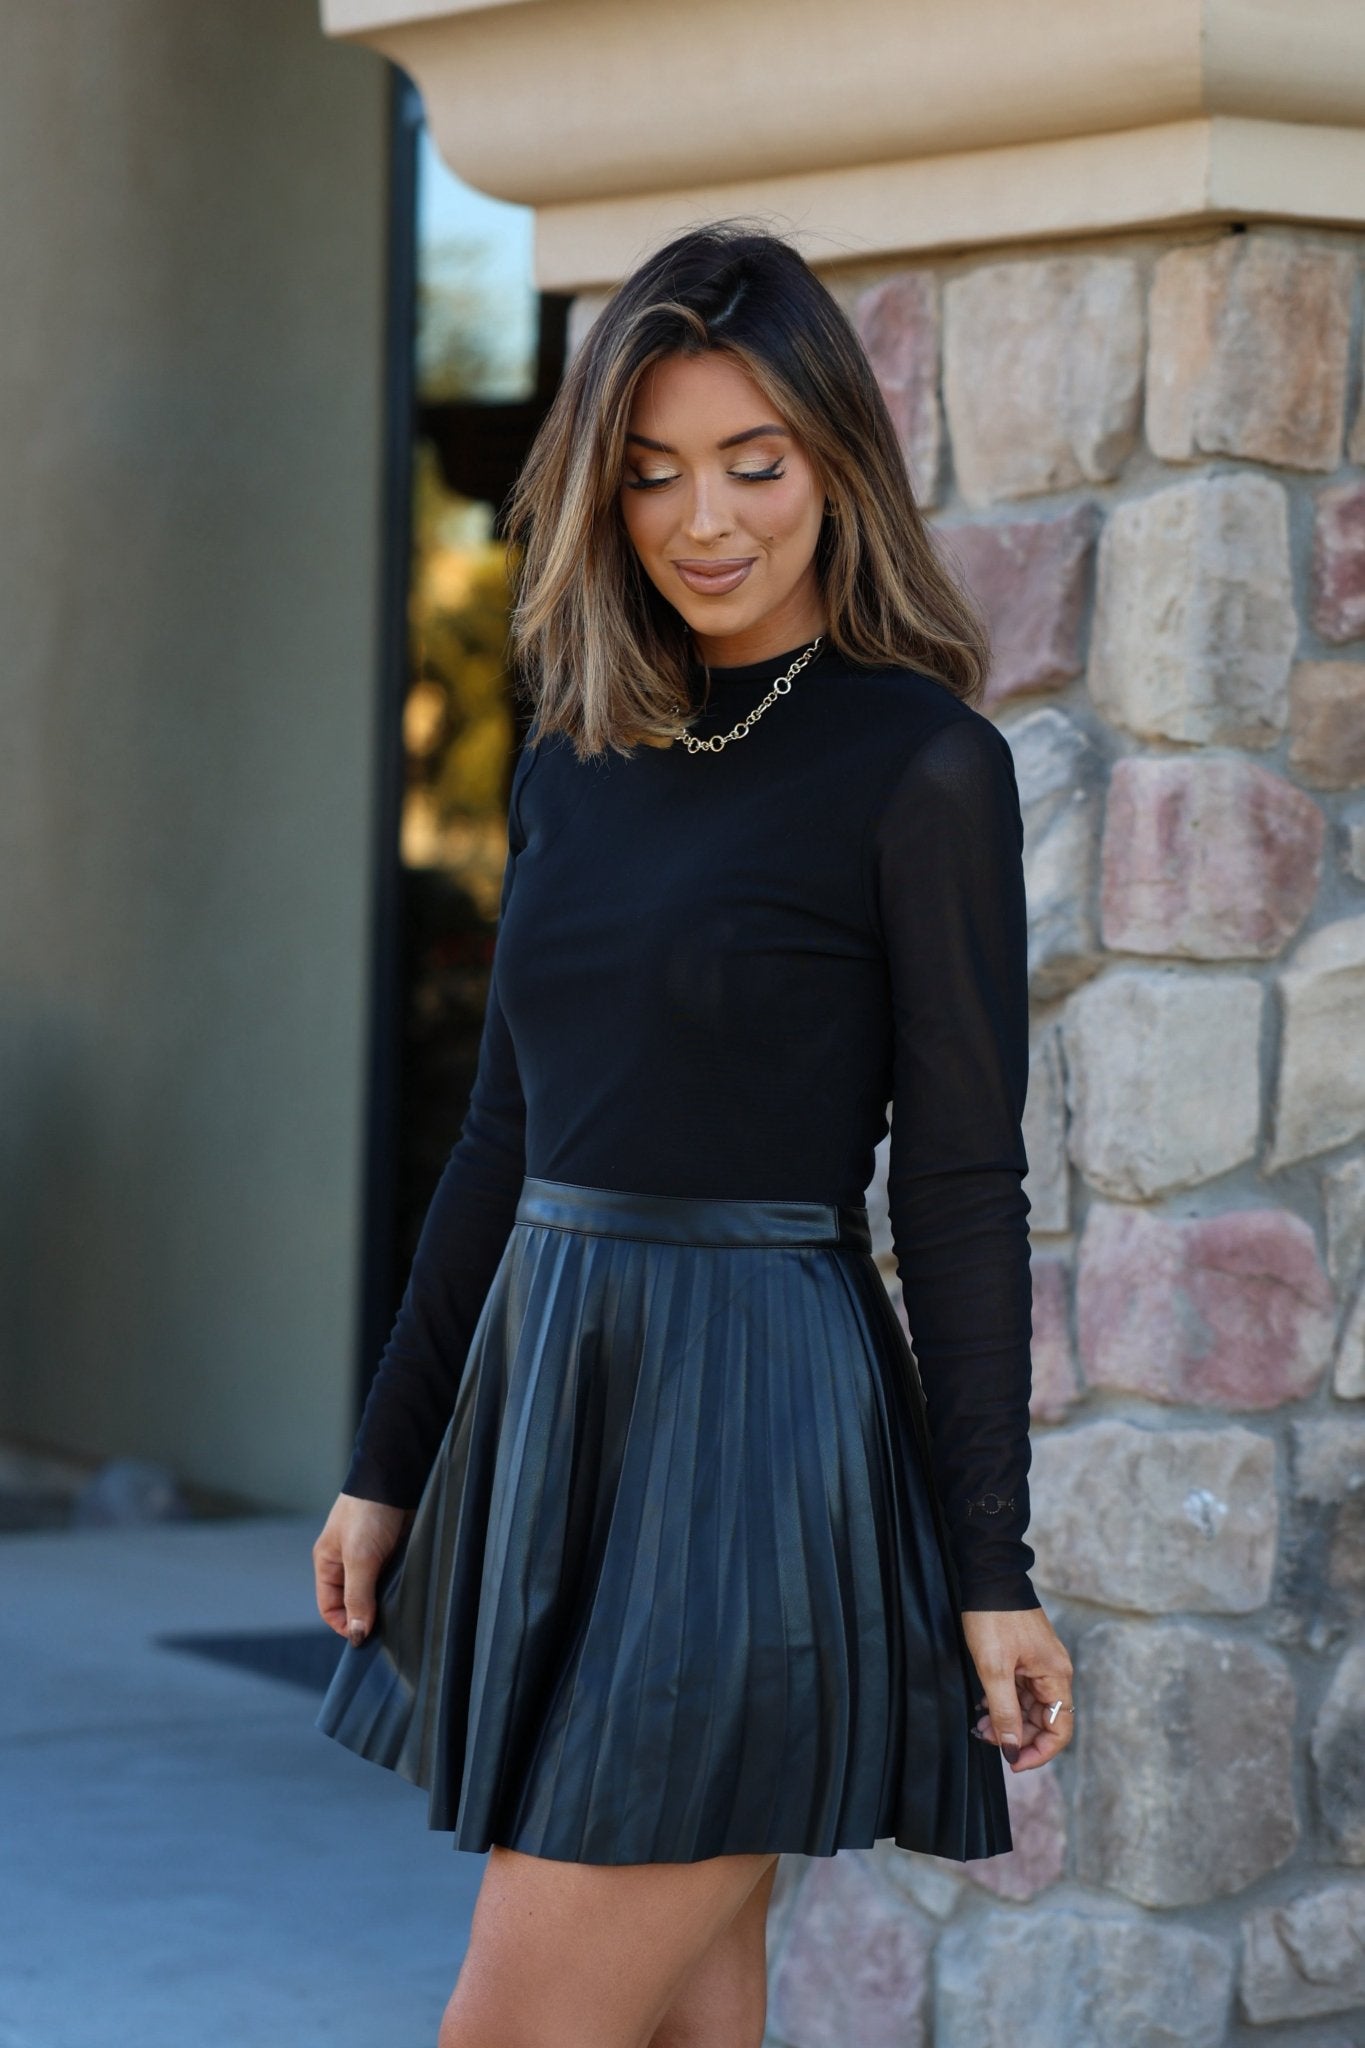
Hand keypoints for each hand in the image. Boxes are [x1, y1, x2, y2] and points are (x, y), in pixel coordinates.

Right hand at [312, 1493, 413, 1647]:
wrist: (397, 1477)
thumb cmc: (369, 1512)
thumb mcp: (359, 1558)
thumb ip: (357, 1597)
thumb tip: (356, 1634)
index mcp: (328, 1563)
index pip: (329, 1607)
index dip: (344, 1624)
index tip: (365, 1635)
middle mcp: (348, 1563)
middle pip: (353, 1603)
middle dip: (367, 1615)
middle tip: (387, 1625)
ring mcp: (372, 1558)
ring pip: (376, 1593)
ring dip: (386, 1602)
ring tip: (399, 1607)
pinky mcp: (394, 1553)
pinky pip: (393, 1580)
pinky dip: (399, 1588)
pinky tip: (408, 1591)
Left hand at [961, 1605, 1073, 1771]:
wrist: (988, 1575)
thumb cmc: (993, 1617)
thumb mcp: (994, 1668)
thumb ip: (1005, 1711)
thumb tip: (1012, 1747)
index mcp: (1056, 1675)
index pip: (1060, 1729)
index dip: (1039, 1752)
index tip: (1012, 1761)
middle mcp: (1054, 1671)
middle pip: (1044, 1720)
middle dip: (1017, 1735)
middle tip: (986, 1738)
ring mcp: (1040, 1663)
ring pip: (1030, 1707)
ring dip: (1007, 1720)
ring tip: (980, 1725)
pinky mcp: (1026, 1657)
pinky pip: (1021, 1690)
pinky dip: (1004, 1702)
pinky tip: (984, 1706)